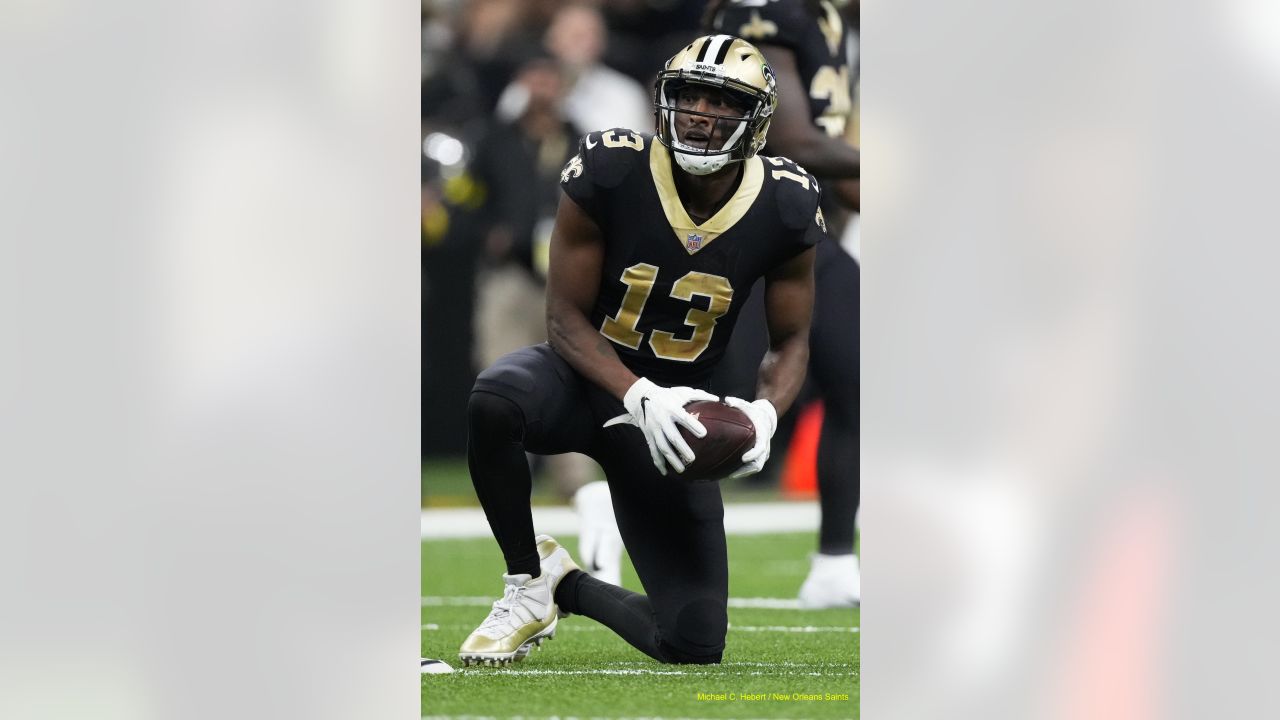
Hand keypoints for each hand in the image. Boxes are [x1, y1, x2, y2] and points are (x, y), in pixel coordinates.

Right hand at [603, 378, 717, 474]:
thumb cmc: (667, 395)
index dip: (693, 425)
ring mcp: (654, 429)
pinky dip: (658, 462)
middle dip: (681, 448)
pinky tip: (665, 472)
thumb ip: (699, 395)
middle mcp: (661, 420)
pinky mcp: (648, 436)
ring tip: (682, 469)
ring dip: (671, 459)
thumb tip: (717, 399)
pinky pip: (653, 451)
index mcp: (671, 408)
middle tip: (692, 458)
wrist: (642, 397)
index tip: (704, 434)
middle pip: (672, 436)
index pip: (683, 418)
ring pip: (662, 447)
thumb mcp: (682, 392)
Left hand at [722, 397, 777, 478]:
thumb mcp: (747, 405)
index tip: (743, 458)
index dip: (752, 455)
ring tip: (728, 475)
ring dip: (743, 473)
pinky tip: (730, 472)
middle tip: (731, 473)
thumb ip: (737, 403)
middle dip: (745, 470)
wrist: (766, 418)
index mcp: (763, 436)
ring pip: (755, 467)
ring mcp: (763, 453)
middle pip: (758, 464)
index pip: (760, 448)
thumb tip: (726, 400)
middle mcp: (765, 447)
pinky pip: (752, 467)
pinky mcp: (760, 456)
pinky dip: (743, 470)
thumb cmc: (754, 412)